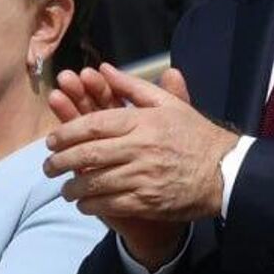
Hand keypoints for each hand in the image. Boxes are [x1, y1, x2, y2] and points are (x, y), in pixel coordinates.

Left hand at [43, 65, 238, 267]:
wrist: (225, 171)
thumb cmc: (195, 134)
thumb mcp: (167, 104)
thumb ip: (133, 86)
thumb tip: (104, 69)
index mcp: (142, 121)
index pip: (94, 124)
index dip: (67, 132)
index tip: (51, 140)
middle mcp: (140, 147)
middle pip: (89, 153)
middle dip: (62, 161)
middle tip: (47, 167)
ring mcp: (143, 175)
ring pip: (97, 181)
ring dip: (74, 187)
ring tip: (65, 189)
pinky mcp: (148, 200)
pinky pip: (111, 203)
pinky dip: (92, 205)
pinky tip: (84, 204)